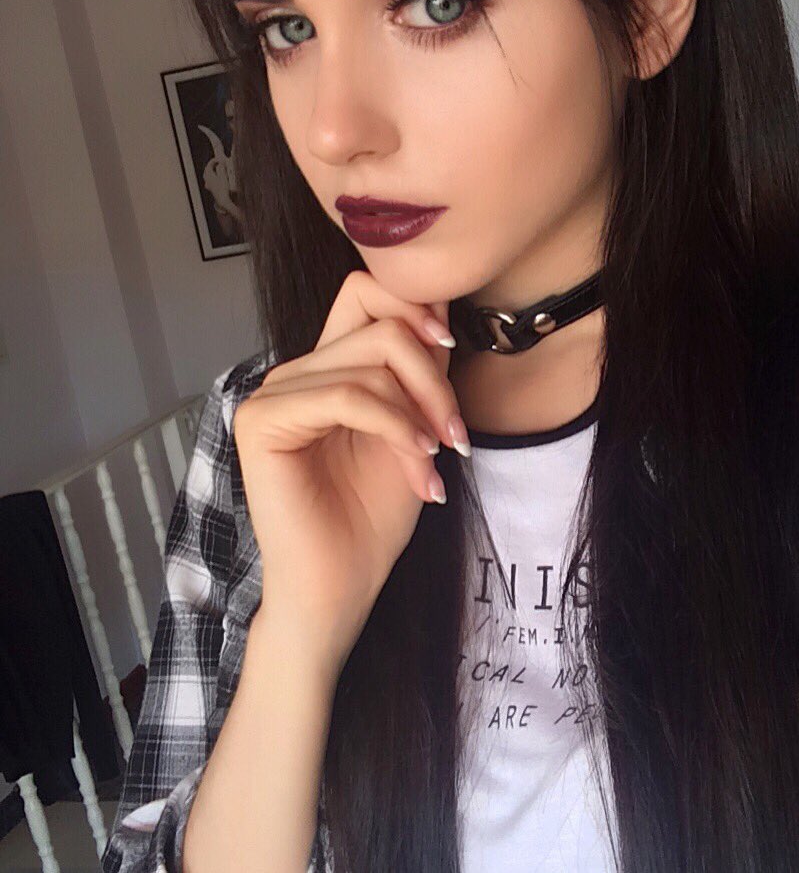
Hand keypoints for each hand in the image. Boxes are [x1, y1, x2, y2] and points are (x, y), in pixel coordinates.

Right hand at [232, 269, 461, 672]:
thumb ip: (421, 369)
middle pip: (381, 322)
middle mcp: (295, 372)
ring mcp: (273, 394)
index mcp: (325, 368)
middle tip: (456, 435)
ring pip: (372, 360)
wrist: (340, 587)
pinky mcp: (262, 422)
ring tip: (436, 462)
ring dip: (422, 413)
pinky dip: (396, 427)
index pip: (365, 291)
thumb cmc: (373, 517)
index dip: (415, 305)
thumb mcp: (415, 426)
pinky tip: (417, 465)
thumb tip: (442, 308)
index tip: (452, 349)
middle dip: (435, 376)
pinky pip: (347, 396)